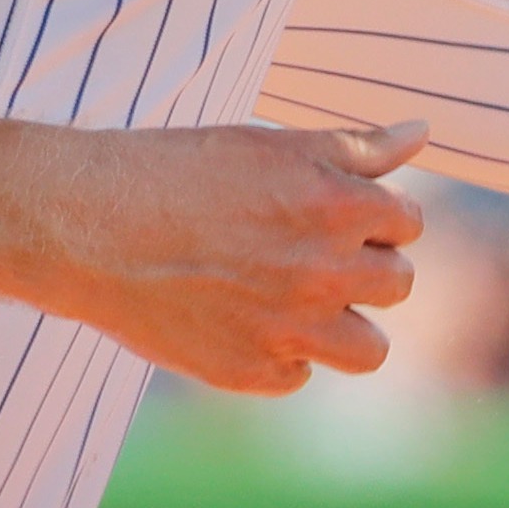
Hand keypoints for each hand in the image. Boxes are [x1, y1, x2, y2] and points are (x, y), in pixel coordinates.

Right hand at [7, 119, 428, 393]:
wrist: (85, 224)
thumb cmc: (179, 169)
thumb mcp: (272, 143)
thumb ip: (358, 148)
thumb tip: (423, 133)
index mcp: (337, 206)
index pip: (410, 222)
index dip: (374, 213)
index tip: (330, 208)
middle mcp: (324, 273)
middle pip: (399, 283)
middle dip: (364, 264)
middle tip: (306, 247)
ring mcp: (289, 331)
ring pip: (370, 350)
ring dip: (346, 324)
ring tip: (299, 298)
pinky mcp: (250, 373)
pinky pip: (300, 374)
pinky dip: (282, 353)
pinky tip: (241, 318)